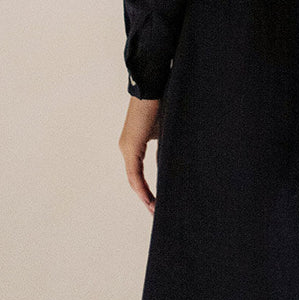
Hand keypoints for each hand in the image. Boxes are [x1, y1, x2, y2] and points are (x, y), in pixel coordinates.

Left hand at [119, 96, 161, 213]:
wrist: (152, 87)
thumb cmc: (160, 103)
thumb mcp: (164, 130)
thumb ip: (164, 146)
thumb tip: (172, 161)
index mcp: (133, 144)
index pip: (138, 174)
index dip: (146, 190)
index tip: (156, 202)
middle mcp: (126, 148)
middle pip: (135, 180)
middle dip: (145, 197)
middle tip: (156, 211)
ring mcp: (127, 147)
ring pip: (134, 179)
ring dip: (143, 195)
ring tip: (154, 209)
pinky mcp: (130, 145)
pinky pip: (135, 173)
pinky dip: (141, 186)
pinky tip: (148, 198)